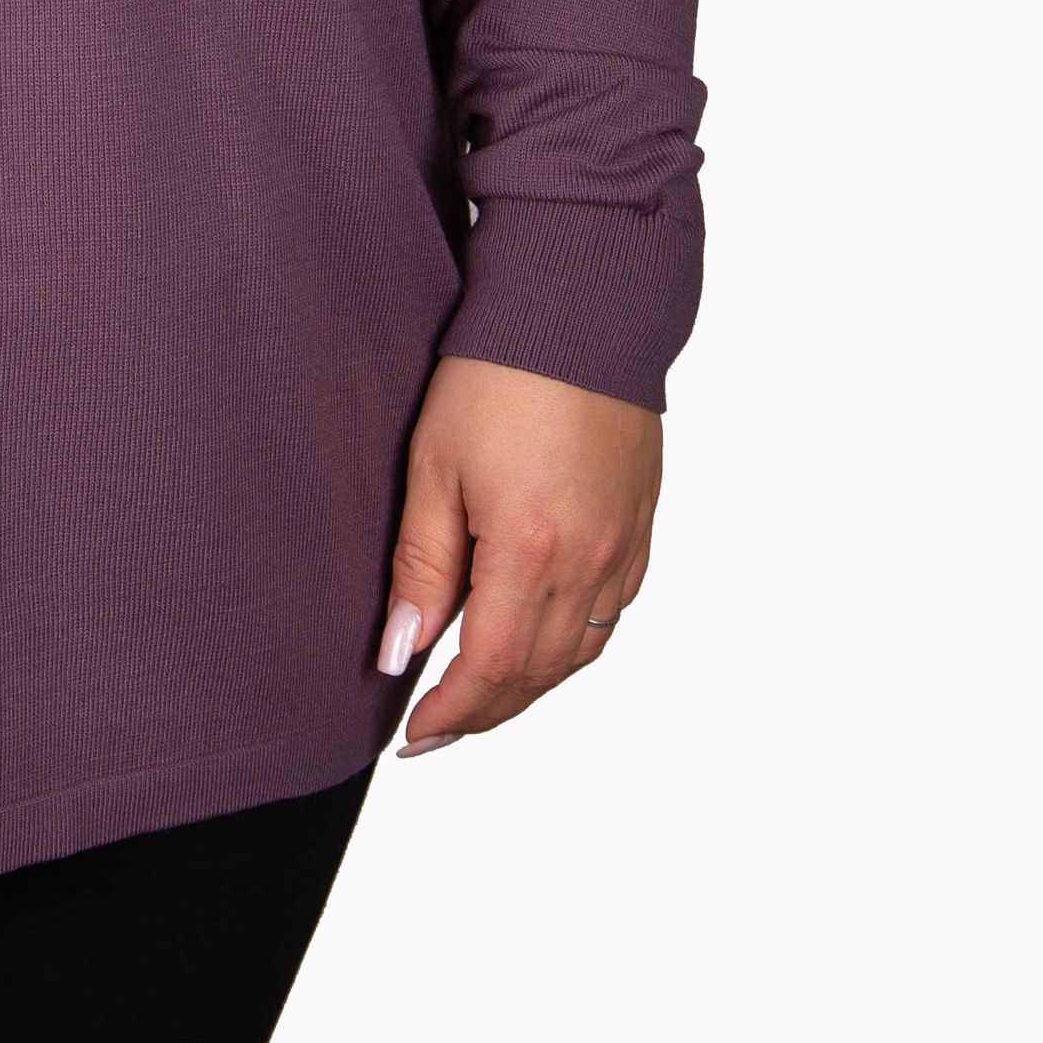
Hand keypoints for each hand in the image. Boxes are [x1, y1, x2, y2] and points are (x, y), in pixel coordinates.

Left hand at [376, 354, 659, 755]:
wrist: (580, 308)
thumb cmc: (497, 374)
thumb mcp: (435, 465)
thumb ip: (421, 565)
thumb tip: (400, 650)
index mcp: (531, 550)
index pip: (491, 669)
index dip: (452, 712)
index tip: (415, 733)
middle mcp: (590, 563)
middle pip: (537, 674)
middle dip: (485, 711)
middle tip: (437, 729)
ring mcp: (624, 548)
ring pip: (579, 654)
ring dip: (529, 686)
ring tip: (480, 697)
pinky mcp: (641, 528)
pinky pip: (611, 616)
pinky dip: (572, 645)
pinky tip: (539, 642)